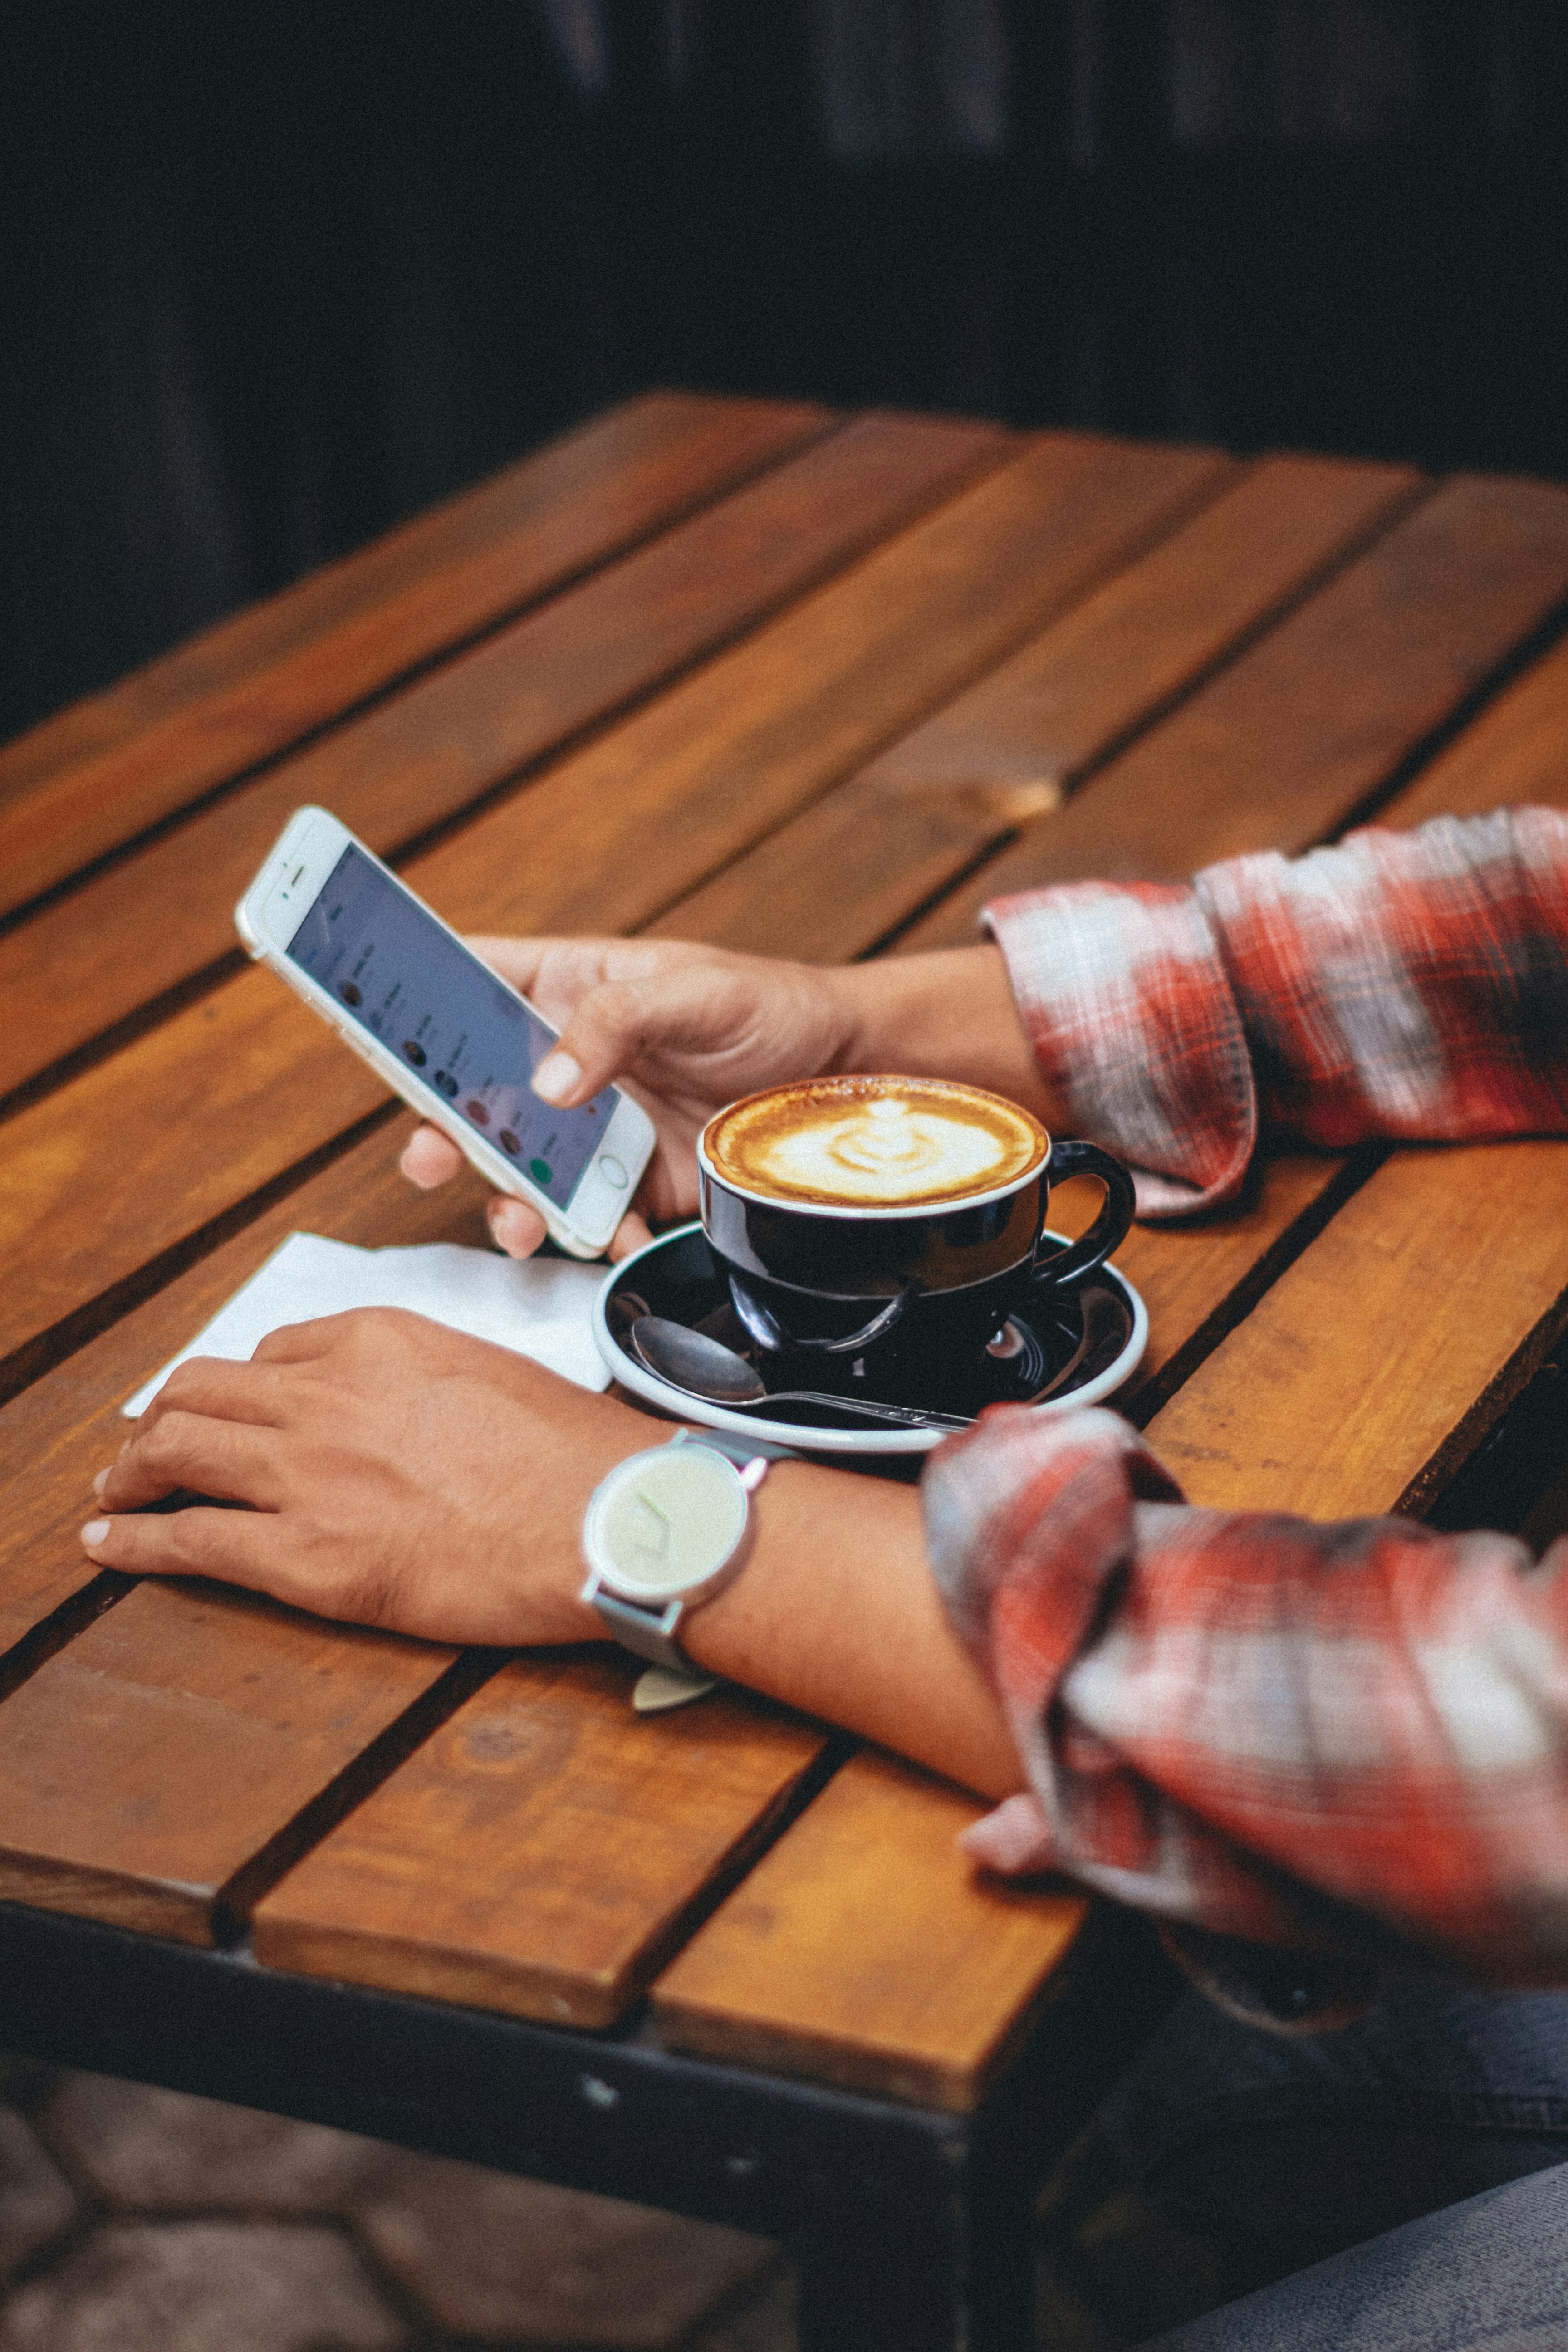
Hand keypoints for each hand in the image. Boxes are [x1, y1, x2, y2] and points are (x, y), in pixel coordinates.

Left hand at [78, 1307, 1022, 1799]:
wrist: (608, 1519)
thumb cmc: (572, 1459)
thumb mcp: (490, 1375)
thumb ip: (420, 1378)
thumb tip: (395, 1409)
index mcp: (378, 1340)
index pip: (273, 1352)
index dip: (239, 1386)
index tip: (227, 1409)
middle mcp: (328, 1394)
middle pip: (203, 1392)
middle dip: (162, 1418)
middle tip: (146, 1445)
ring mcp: (309, 1474)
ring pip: (176, 1451)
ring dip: (132, 1469)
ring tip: (113, 1488)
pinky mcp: (305, 1555)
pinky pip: (189, 1538)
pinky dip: (132, 1538)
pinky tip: (106, 1539)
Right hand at [399, 936, 1050, 1260]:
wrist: (850, 1084)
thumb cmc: (773, 1008)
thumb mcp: (696, 991)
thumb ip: (614, 1021)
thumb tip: (548, 1083)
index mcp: (563, 989)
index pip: (465, 982)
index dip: (404, 999)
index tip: (360, 1024)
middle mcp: (566, 1064)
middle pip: (468, 1094)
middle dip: (438, 1131)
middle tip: (433, 1157)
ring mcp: (594, 1130)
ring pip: (517, 1170)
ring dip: (504, 1201)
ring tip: (516, 1221)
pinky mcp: (634, 1185)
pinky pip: (591, 1220)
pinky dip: (595, 1238)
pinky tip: (621, 1235)